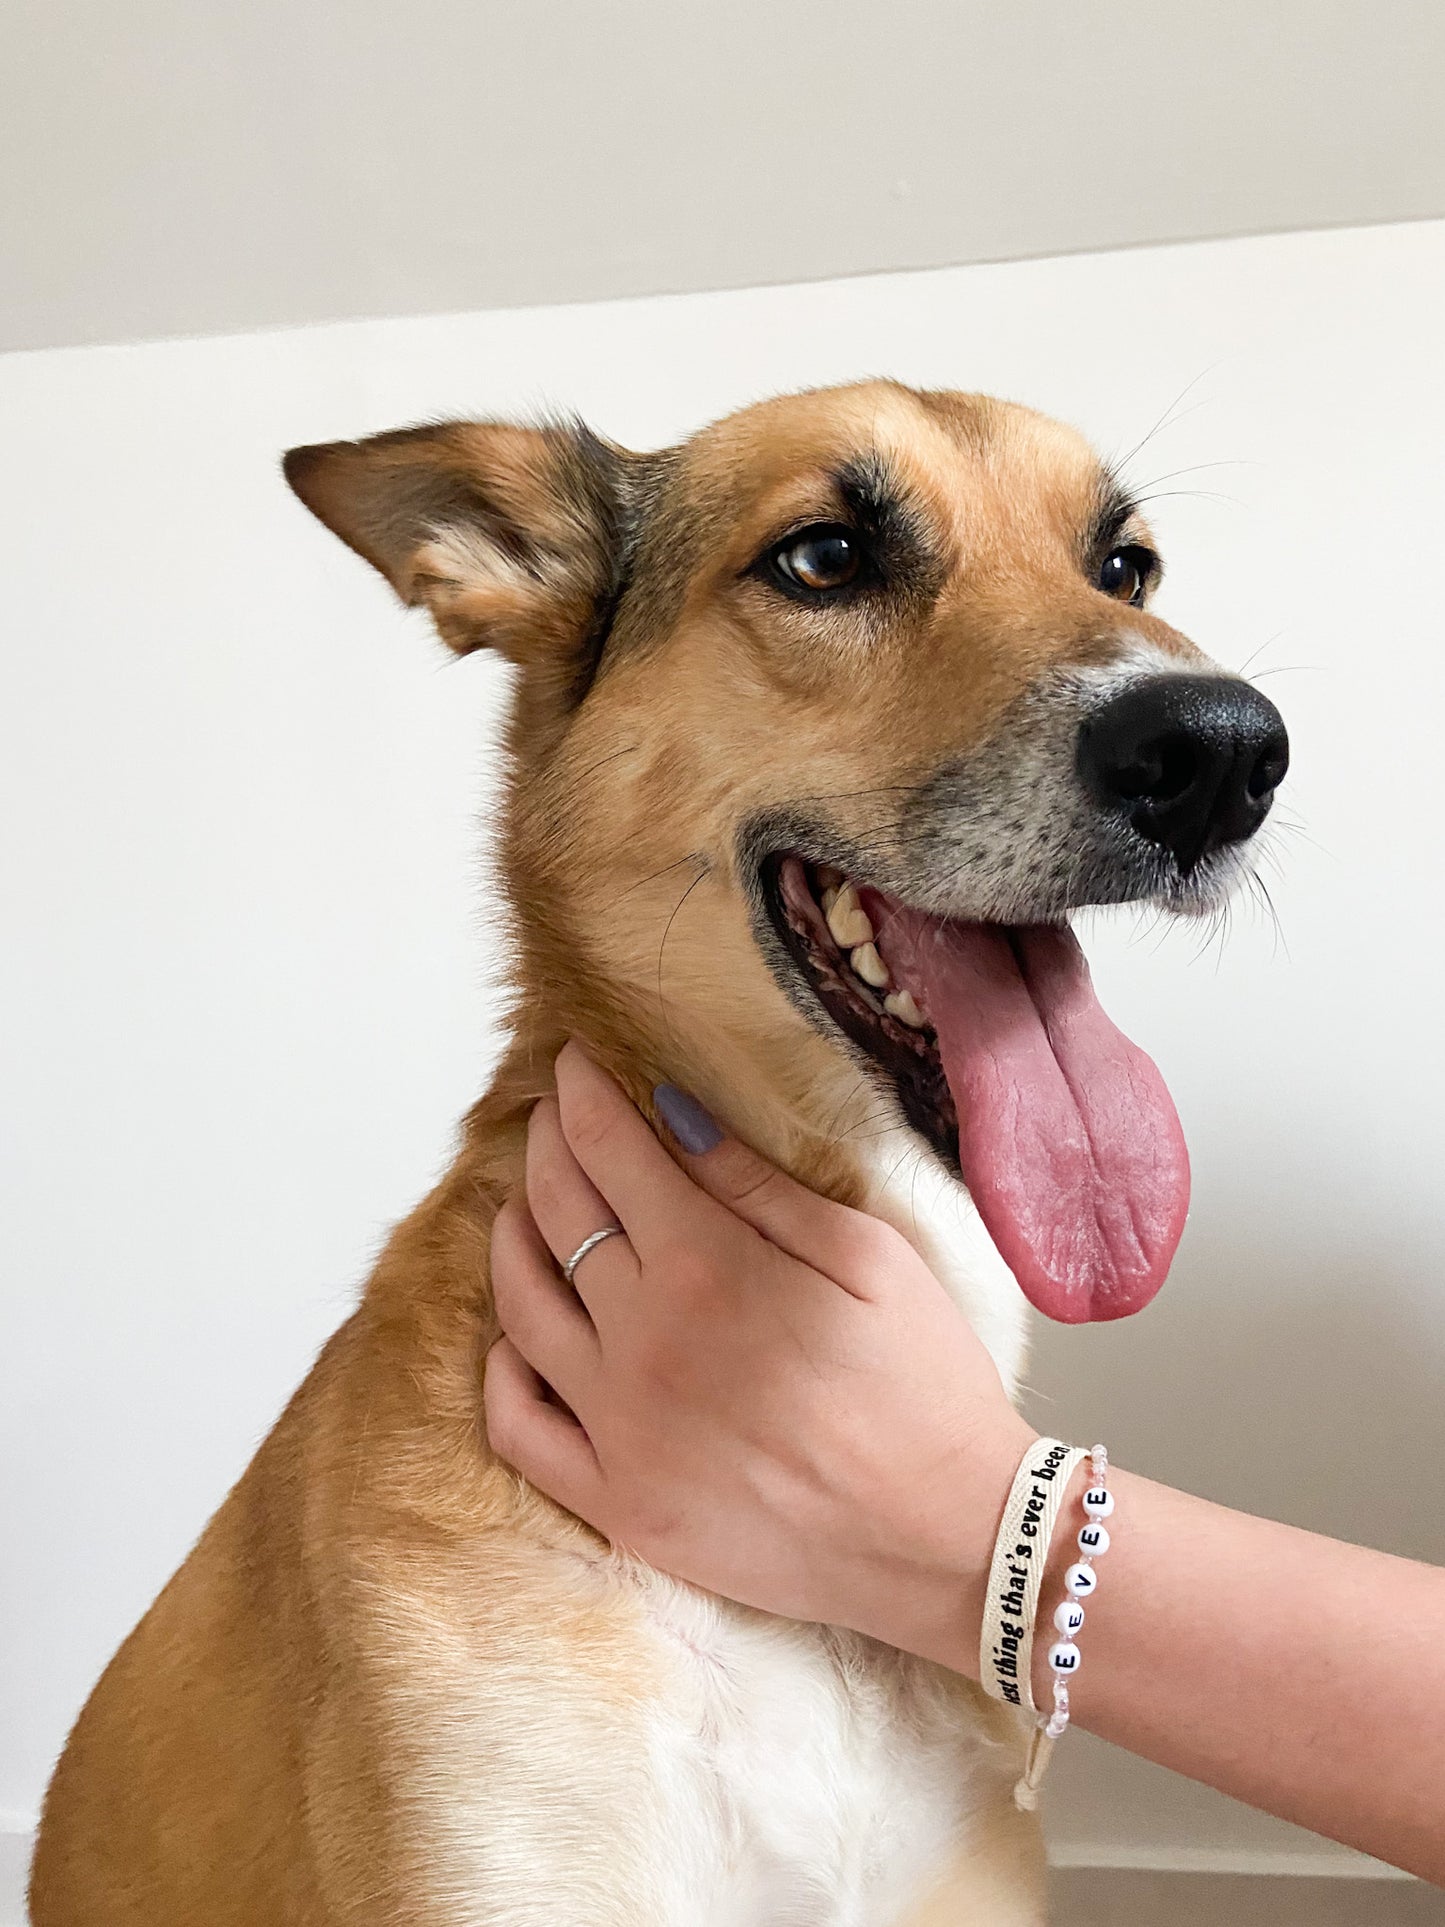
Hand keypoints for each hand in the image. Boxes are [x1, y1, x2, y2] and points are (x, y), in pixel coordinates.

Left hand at [483, 1042, 1035, 1671]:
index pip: (610, 1152)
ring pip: (520, 1310)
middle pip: (557, 1216)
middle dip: (545, 1149)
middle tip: (548, 1119)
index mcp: (709, 1269)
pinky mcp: (617, 1505)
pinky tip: (514, 1337)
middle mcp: (644, 1344)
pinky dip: (501, 1370)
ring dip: (509, 1241)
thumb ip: (758, 1185)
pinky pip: (519, 1428)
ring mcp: (620, 1431)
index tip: (570, 1064)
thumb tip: (672, 1112)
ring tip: (521, 1206)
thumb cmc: (924, 1388)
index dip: (581, 1096)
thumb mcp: (867, 1256)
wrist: (948, 1537)